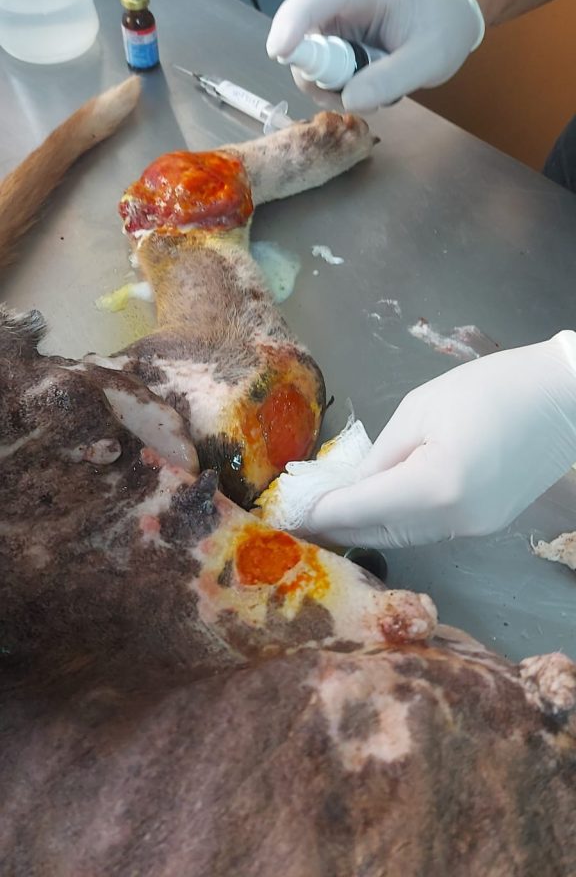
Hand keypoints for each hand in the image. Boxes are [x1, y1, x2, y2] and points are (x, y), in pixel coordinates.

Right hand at [266, 0, 484, 112]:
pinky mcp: (337, 30)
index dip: (296, 20)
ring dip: (328, 80)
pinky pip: (320, 58)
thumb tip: (348, 100)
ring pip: (309, 49)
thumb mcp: (428, 60)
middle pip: (305, 26)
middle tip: (341, 96)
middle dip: (313, 67)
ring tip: (369, 91)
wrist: (454, 14)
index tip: (278, 51)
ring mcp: (339, 11)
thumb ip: (390, 79)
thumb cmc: (445, 29)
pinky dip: (335, 80)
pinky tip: (365, 82)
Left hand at [305, 333, 575, 547]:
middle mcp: (454, 520)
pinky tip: (374, 510)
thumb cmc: (491, 387)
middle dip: (337, 526)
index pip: (361, 508)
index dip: (321, 512)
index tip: (286, 514)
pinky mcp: (486, 525)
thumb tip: (349, 488)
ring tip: (327, 516)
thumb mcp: (421, 410)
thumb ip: (380, 456)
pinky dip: (396, 522)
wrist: (564, 397)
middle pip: (380, 533)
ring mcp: (473, 528)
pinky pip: (427, 529)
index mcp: (435, 486)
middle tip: (298, 520)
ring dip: (365, 528)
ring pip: (403, 536)